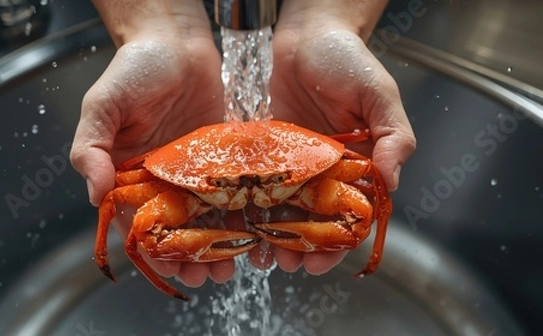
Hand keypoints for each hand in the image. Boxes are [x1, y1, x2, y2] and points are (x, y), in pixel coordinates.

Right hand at [70, 2, 235, 286]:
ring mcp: (198, 168)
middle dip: (193, 256)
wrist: (177, 40)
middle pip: (179, 228)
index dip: (154, 250)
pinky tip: (256, 229)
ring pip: (210, 216)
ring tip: (235, 262)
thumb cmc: (136, 68)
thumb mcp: (103, 105)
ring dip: (220, 242)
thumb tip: (92, 193)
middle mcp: (166, 177)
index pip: (140, 222)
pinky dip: (244, 212)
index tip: (171, 269)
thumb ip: (90, 147)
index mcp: (132, 174)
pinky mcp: (226, 155)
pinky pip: (236, 189)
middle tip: (211, 274)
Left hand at [257, 0, 415, 274]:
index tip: (323, 263)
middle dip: (302, 248)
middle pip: (312, 220)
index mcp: (355, 164)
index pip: (350, 214)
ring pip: (282, 209)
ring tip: (263, 255)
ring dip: (273, 235)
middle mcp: (322, 169)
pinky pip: (256, 184)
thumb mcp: (379, 94)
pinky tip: (240, 225)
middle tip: (288, 264)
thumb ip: (393, 137)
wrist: (306, 33)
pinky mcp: (264, 150)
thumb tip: (391, 182)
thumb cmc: (347, 59)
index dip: (338, 242)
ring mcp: (291, 162)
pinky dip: (250, 207)